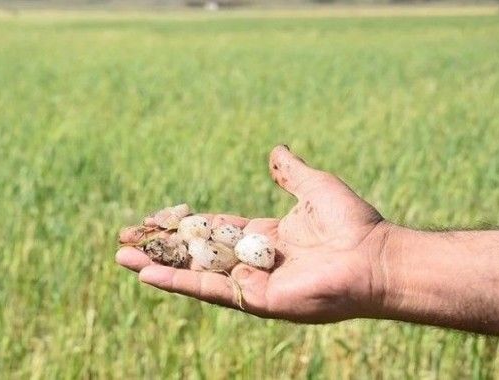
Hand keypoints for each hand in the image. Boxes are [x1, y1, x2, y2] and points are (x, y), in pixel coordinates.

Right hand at [116, 145, 391, 322]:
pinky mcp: (254, 300)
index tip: (153, 218)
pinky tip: (147, 274)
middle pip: (195, 254)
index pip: (212, 231)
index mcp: (264, 238)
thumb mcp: (315, 186)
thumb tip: (275, 150)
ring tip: (122, 257)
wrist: (375, 256)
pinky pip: (209, 290)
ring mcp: (251, 283)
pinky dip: (177, 282)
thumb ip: (290, 173)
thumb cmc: (351, 223)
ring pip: (194, 273)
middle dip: (160, 247)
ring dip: (157, 266)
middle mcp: (252, 262)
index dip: (183, 225)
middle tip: (124, 240)